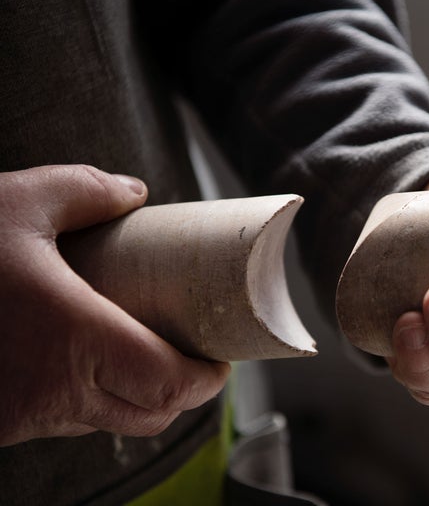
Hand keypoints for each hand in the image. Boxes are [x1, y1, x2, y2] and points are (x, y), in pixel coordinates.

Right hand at [0, 165, 230, 446]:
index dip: (206, 380)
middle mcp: (55, 391)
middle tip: (196, 359)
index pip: (168, 384)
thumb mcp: (12, 202)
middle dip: (185, 394)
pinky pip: (66, 421)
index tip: (221, 361)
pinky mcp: (0, 423)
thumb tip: (133, 191)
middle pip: (152, 415)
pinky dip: (94, 401)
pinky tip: (90, 363)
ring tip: (153, 356)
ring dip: (142, 399)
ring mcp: (24, 416)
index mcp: (75, 340)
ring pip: (110, 423)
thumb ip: (81, 189)